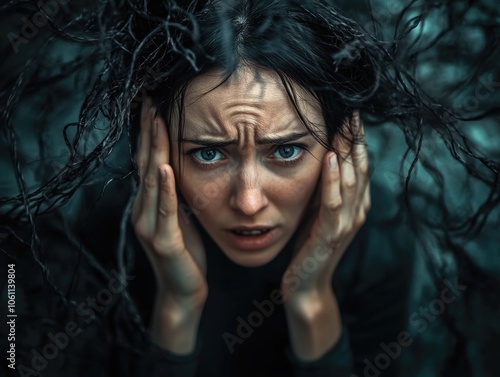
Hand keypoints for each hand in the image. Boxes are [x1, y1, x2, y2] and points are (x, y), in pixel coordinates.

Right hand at [131, 98, 207, 306]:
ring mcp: (149, 225)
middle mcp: (142, 210)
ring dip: (154, 149)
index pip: (147, 160)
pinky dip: (164, 187)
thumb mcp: (181, 217)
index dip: (149, 133)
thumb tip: (180, 168)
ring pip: (152, 180)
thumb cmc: (185, 253)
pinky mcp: (163, 241)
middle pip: (145, 163)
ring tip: (156, 121)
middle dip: (148, 132)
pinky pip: (165, 209)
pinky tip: (164, 167)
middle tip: (150, 101)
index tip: (153, 105)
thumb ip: (175, 195)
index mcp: (148, 203)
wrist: (183, 290)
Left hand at [281, 110, 369, 298]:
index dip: (357, 141)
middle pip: (359, 168)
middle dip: (355, 139)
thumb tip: (320, 158)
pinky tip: (328, 158)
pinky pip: (333, 203)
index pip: (359, 167)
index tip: (352, 115)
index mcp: (355, 206)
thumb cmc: (310, 246)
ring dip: (346, 152)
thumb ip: (324, 190)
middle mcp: (356, 212)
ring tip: (343, 126)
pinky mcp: (329, 235)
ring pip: (350, 181)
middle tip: (352, 111)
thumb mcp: (318, 212)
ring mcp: (345, 224)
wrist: (306, 285)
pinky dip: (331, 179)